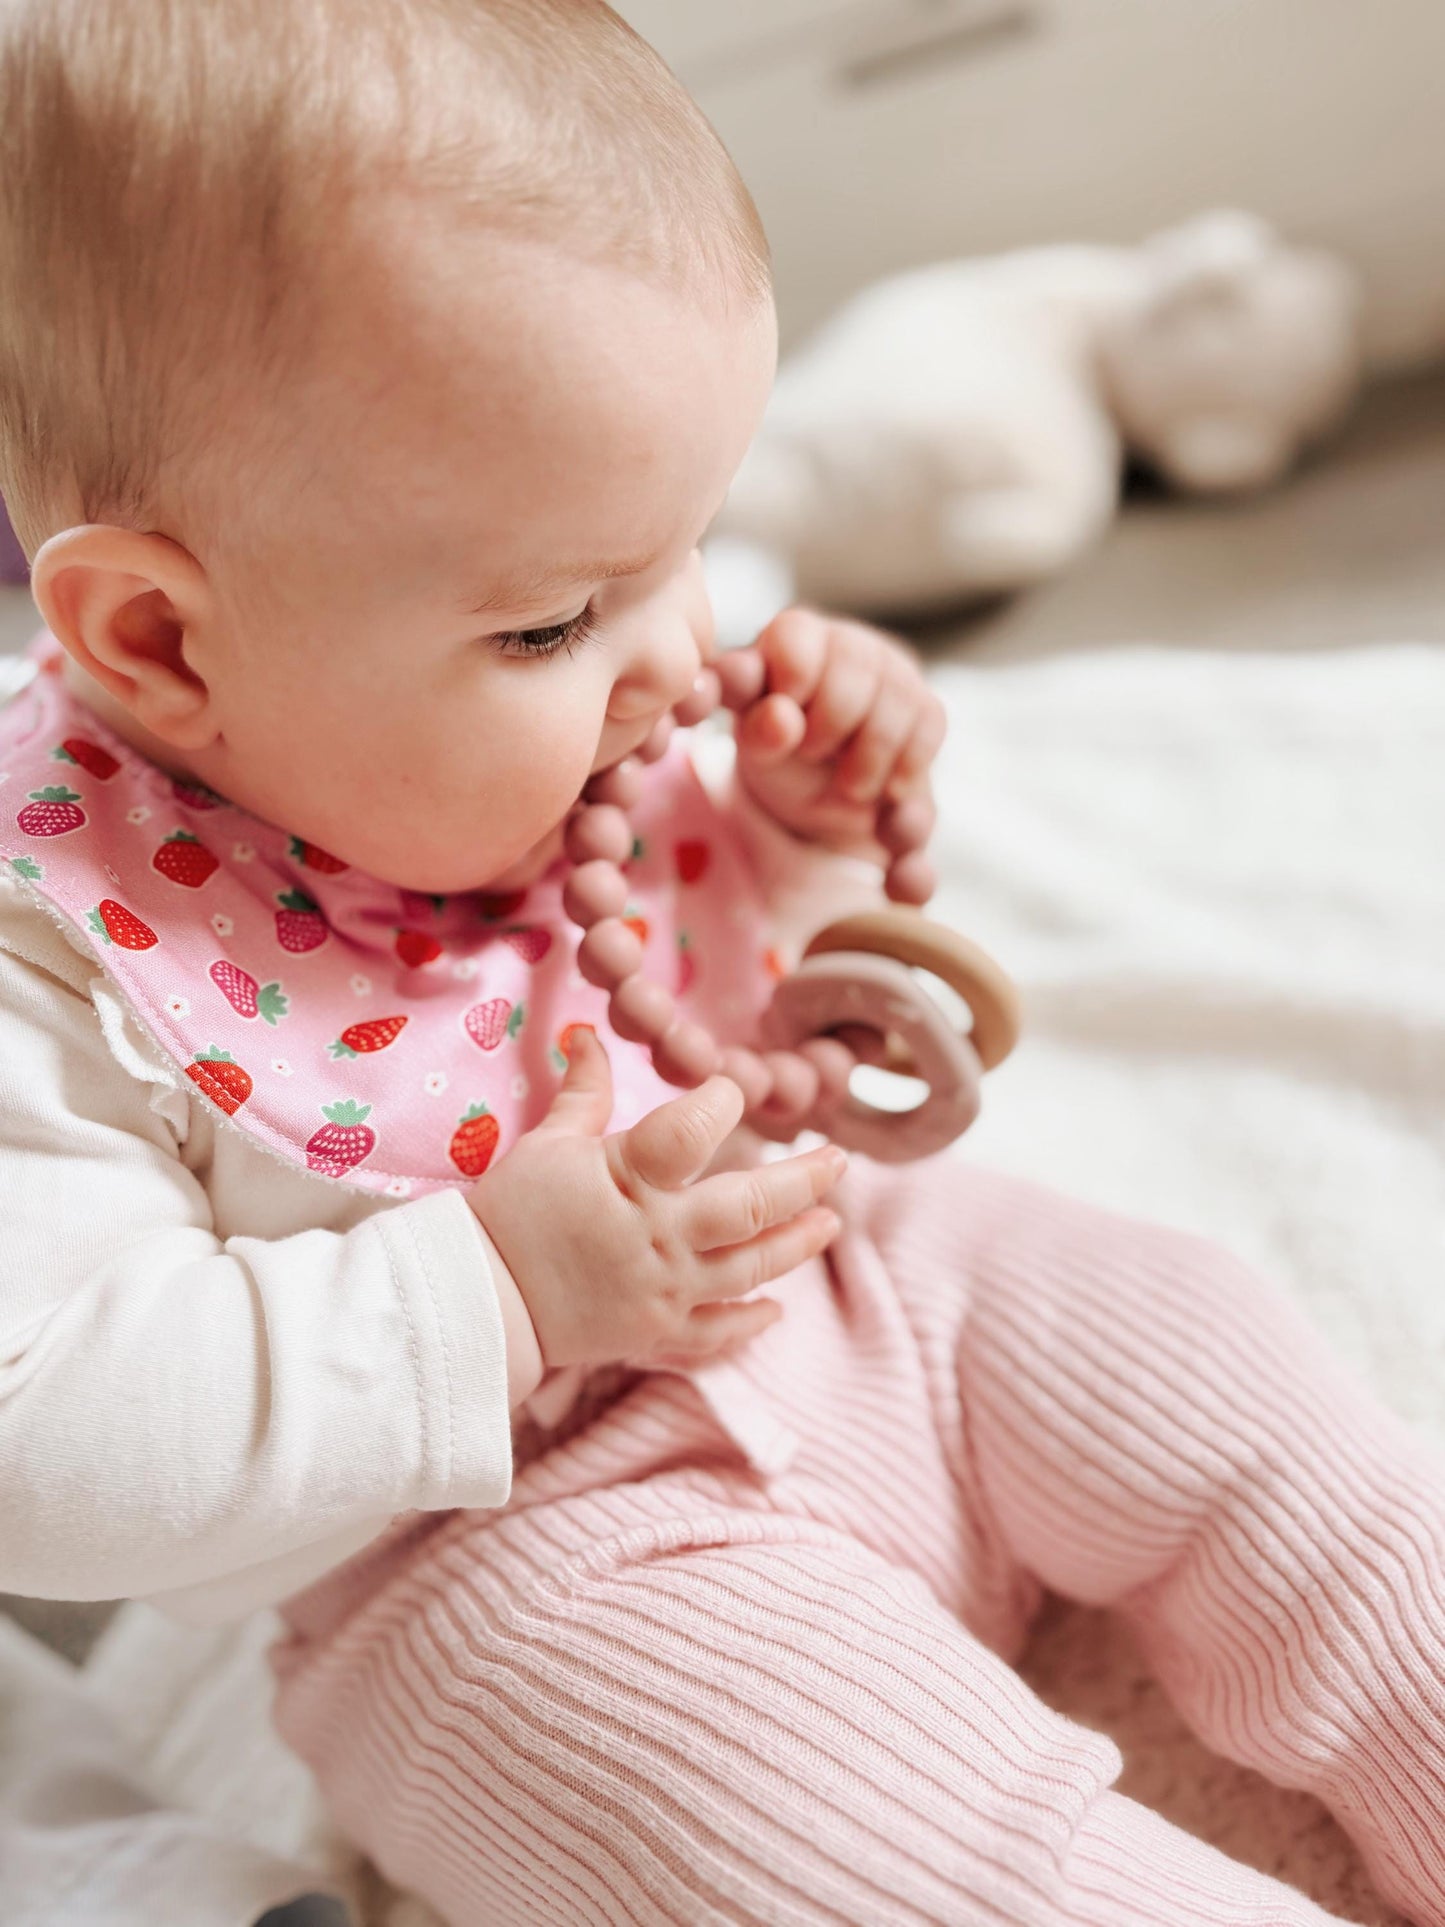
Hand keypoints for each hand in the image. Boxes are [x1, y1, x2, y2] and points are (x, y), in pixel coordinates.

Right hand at [469, 1030, 844, 1380]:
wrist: (479, 1301)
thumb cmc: (511, 1215)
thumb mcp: (547, 1143)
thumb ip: (586, 1092)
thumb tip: (592, 1035)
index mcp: (629, 1180)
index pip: (692, 1132)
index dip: (722, 1102)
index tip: (733, 1089)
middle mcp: (658, 1236)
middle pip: (749, 1206)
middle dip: (803, 1181)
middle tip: (840, 1160)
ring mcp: (664, 1289)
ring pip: (750, 1267)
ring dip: (798, 1244)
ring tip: (832, 1222)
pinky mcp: (657, 1333)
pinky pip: (717, 1331)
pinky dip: (751, 1322)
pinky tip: (777, 1309)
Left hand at [729, 607, 945, 882]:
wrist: (825, 805)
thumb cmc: (782, 759)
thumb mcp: (757, 752)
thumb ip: (757, 731)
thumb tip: (780, 718)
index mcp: (790, 640)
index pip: (794, 636)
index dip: (792, 681)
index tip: (786, 726)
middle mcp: (843, 644)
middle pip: (854, 663)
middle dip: (832, 723)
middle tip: (813, 754)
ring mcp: (889, 672)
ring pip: (899, 695)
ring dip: (872, 757)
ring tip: (850, 788)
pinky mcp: (925, 707)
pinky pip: (928, 726)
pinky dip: (907, 769)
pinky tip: (888, 799)